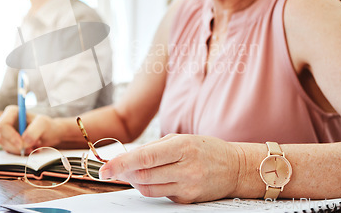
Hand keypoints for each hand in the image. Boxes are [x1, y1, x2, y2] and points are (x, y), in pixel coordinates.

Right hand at [0, 105, 62, 154]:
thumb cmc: (46, 125)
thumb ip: (34, 130)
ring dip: (22, 150)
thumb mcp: (43, 124)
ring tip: (35, 145)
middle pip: (2, 138)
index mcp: (12, 112)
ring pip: (6, 146)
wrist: (50, 134)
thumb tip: (24, 141)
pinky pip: (11, 152)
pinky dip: (22, 153)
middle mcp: (7, 122)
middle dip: (18, 146)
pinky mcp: (9, 143)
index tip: (22, 145)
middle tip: (33, 145)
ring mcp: (7, 134)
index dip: (10, 136)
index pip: (2, 125)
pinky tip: (32, 148)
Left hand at [98, 134, 241, 202]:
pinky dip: (149, 187)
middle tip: (111, 169)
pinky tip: (150, 178)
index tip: (104, 168)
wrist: (236, 168)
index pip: (145, 157)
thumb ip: (153, 147)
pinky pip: (160, 195)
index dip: (121, 164)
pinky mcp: (188, 201)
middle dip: (122, 173)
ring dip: (133, 181)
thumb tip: (127, 159)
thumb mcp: (181, 139)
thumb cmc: (205, 149)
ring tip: (129, 172)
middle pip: (143, 176)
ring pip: (148, 189)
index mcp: (183, 147)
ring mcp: (188, 187)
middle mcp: (186, 169)